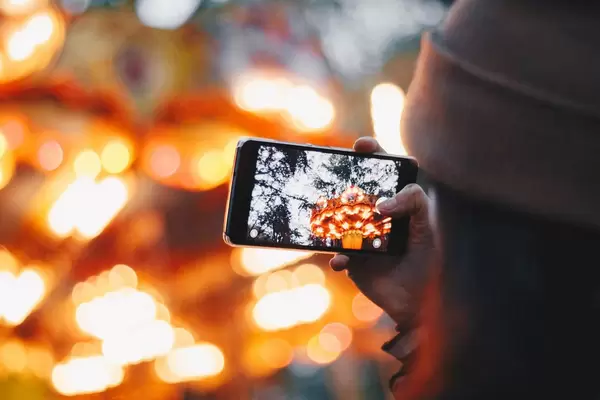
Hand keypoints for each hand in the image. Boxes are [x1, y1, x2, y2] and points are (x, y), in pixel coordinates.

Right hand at [330, 137, 436, 328]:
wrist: (416, 302)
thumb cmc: (425, 259)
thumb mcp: (426, 227)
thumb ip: (414, 203)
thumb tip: (381, 205)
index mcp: (395, 202)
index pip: (383, 172)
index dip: (373, 154)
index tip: (362, 146)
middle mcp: (374, 215)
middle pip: (355, 189)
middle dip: (342, 177)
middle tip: (332, 167)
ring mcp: (359, 235)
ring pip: (338, 218)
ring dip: (330, 216)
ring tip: (329, 219)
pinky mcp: (351, 258)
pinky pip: (336, 252)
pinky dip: (336, 256)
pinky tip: (342, 261)